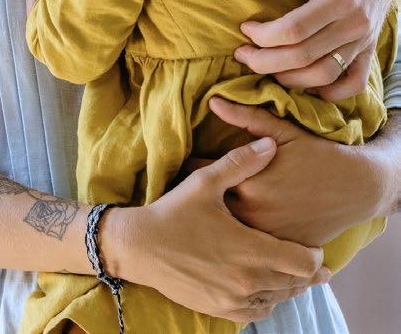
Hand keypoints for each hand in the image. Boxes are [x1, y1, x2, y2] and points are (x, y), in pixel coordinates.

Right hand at [103, 136, 328, 325]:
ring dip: (287, 288)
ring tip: (292, 275)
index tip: (315, 247)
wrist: (140, 247)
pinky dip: (266, 301)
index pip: (303, 263)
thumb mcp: (205, 182)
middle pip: (295, 284)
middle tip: (317, 265)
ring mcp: (233, 300)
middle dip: (307, 274)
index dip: (315, 257)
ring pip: (277, 299)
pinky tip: (264, 289)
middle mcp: (247, 281)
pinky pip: (256, 312)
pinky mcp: (219, 310)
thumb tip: (270, 144)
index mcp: (250, 250)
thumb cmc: (174, 212)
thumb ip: (241, 162)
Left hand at [209, 97, 385, 244]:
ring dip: (218, 218)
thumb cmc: (318, 155)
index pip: (202, 176)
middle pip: (211, 206)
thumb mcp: (283, 132)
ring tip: (210, 207)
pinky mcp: (280, 250)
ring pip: (228, 229)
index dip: (194, 169)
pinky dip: (241, 235)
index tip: (189, 165)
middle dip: (203, 196)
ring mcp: (267, 236)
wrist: (356, 188)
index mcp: (249, 184)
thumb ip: (245, 118)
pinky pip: (250, 246)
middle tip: (196, 189)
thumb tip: (214, 102)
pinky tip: (234, 224)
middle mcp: (254, 214)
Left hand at [235, 0, 397, 98]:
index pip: (294, 30)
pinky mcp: (369, 48)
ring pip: (325, 75)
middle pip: (305, 56)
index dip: (264, 35)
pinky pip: (354, 83)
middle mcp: (355, 23)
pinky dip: (329, 92)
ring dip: (290, 78)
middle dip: (266, 61)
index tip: (245, 28)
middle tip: (243, 54)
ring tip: (265, 68)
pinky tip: (304, 84)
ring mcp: (364, 39)